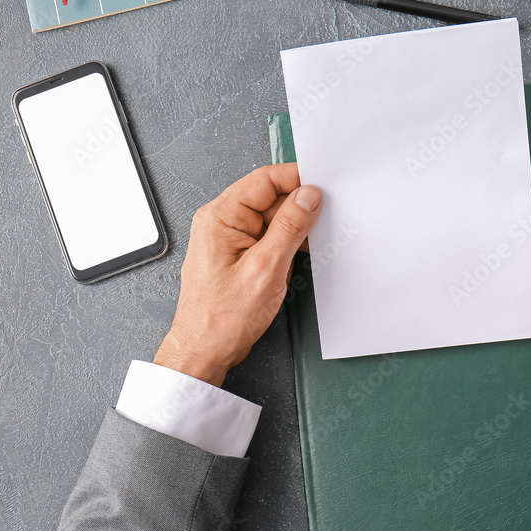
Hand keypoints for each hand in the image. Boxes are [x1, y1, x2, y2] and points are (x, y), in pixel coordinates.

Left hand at [153, 163, 320, 386]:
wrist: (204, 350)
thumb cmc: (223, 318)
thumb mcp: (267, 268)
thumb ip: (290, 227)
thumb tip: (309, 196)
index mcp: (221, 216)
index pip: (265, 179)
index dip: (297, 179)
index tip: (325, 186)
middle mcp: (221, 222)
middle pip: (270, 198)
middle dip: (299, 208)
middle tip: (326, 219)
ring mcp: (229, 239)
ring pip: (272, 219)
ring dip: (294, 230)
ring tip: (310, 247)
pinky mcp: (238, 255)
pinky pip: (267, 238)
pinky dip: (286, 245)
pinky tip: (298, 258)